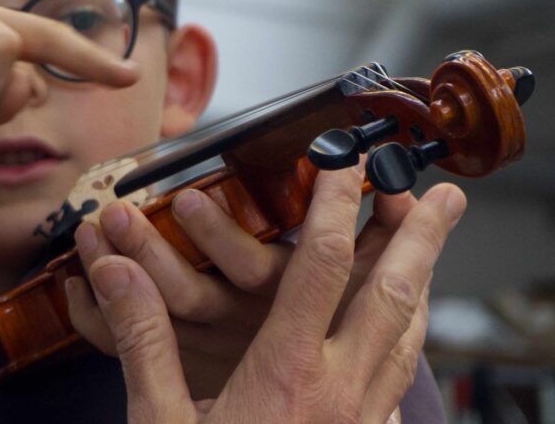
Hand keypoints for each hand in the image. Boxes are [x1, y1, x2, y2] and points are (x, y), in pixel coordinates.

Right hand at [81, 167, 465, 422]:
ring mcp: (360, 422)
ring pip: (409, 337)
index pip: (322, 268)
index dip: (337, 207)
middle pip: (395, 296)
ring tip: (433, 247)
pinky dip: (408, 337)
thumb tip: (116, 268)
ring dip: (423, 282)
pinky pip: (401, 379)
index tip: (345, 164)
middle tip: (444, 193)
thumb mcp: (159, 422)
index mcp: (286, 375)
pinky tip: (401, 331)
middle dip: (421, 237)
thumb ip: (141, 338)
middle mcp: (339, 393)